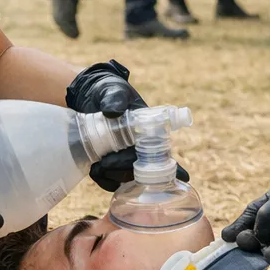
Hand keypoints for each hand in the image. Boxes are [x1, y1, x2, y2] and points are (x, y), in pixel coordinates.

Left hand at [66, 60, 188, 190]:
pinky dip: (103, 180)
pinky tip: (94, 171)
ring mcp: (125, 157)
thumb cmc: (109, 91)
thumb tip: (113, 112)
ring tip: (97, 168)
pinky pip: (110, 180)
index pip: (163, 154)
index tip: (180, 178)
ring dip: (112, 177)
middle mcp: (140, 148)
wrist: (89, 96)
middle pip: (142, 170)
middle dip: (124, 170)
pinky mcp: (109, 163)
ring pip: (126, 177)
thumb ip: (115, 97)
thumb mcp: (113, 90)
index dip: (173, 169)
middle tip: (105, 164)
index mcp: (150, 132)